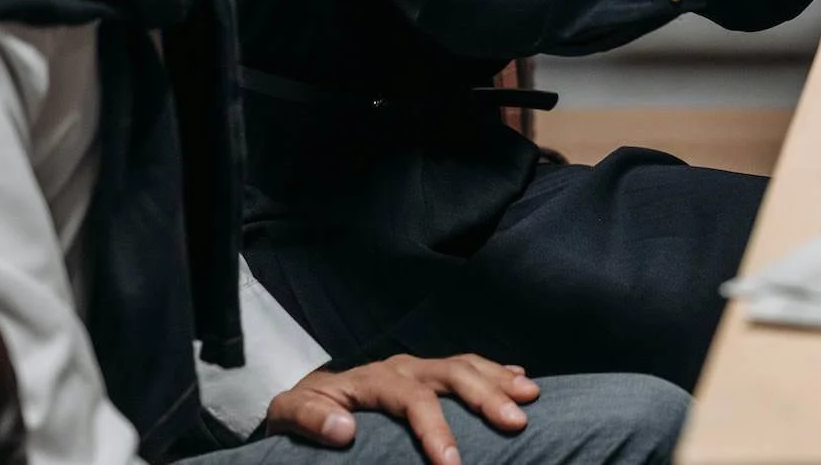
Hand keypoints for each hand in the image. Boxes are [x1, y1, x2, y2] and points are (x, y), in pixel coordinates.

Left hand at [264, 354, 536, 464]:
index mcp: (373, 379)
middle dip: (486, 397)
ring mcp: (419, 368)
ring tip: (531, 395)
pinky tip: (521, 377)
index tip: (452, 464)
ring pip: (466, 365)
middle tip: (517, 422)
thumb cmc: (301, 413)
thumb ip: (311, 419)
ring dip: (500, 380)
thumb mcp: (289, 414)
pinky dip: (496, 370)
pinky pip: (468, 365)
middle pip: (451, 374)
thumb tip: (344, 431)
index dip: (434, 429)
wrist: (304, 397)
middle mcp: (403, 367)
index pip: (412, 399)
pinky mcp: (428, 374)